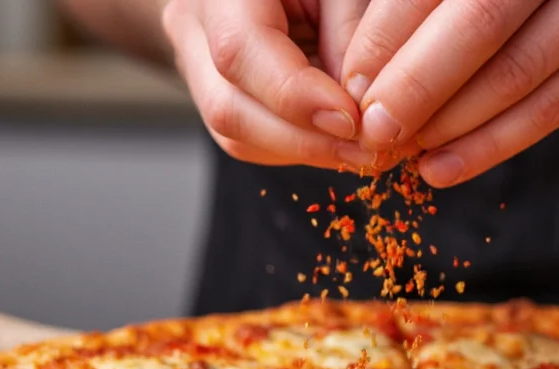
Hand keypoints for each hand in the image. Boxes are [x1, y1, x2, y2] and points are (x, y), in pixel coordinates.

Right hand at [162, 0, 384, 171]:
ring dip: (306, 152)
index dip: (296, 97)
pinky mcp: (216, 96)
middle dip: (305, 140)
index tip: (352, 120)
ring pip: (237, 137)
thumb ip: (349, 32)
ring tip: (360, 150)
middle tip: (365, 150)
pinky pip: (250, 142)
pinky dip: (300, 149)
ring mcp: (196, 66)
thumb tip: (359, 102)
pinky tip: (338, 143)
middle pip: (229, 109)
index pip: (239, 51)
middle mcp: (193, 27)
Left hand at [341, 0, 558, 186]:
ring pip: (516, 75)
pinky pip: (553, 109)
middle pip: (480, 25)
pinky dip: (493, 144)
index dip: (388, 34)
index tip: (352, 83)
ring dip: (451, 124)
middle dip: (417, 86)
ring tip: (401, 152)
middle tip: (373, 130)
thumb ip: (432, 0)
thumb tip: (363, 68)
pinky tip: (443, 169)